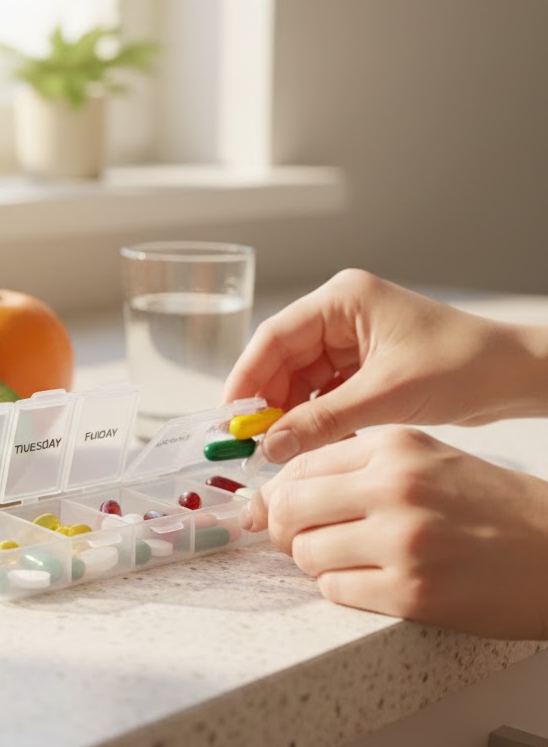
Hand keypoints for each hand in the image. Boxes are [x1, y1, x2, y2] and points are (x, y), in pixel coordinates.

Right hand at [224, 269, 547, 463]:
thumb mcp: (385, 396)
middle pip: (283, 358)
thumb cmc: (462, 366)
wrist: (516, 376)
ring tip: (279, 447)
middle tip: (250, 441)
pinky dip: (315, 415)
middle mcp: (341, 313)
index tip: (230, 418)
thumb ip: (323, 420)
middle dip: (267, 400)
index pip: (275, 337)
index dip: (246, 378)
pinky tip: (310, 440)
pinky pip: (324, 390)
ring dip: (291, 411)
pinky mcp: (365, 363)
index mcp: (342, 300)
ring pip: (301, 378)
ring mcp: (352, 338)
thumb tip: (271, 445)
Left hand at [240, 426, 547, 639]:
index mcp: (394, 447)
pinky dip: (340, 587)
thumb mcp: (422, 460)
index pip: (298, 466)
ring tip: (346, 557)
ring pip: (305, 553)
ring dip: (313, 561)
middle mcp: (394, 487)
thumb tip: (271, 497)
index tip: (276, 507)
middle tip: (296, 537)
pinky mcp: (413, 592)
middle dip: (282, 527)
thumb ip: (349, 468)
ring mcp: (403, 542)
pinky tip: (369, 579)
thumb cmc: (487, 506)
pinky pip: (334, 590)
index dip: (278, 492)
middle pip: (288, 508)